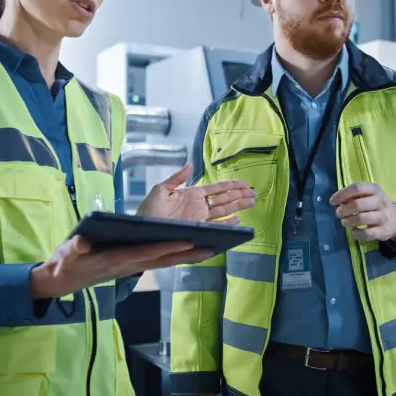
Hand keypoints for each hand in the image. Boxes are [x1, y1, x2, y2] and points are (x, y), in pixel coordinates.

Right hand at [31, 236, 212, 299]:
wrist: (62, 281)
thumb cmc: (65, 262)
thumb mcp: (65, 254)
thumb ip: (73, 249)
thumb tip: (80, 243)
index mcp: (115, 259)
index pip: (145, 252)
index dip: (166, 247)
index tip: (186, 240)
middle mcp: (128, 266)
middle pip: (162, 260)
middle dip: (187, 254)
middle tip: (212, 248)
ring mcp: (131, 268)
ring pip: (164, 262)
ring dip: (186, 257)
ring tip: (210, 249)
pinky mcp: (132, 267)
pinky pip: (158, 262)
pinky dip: (174, 257)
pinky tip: (189, 251)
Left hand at [137, 163, 255, 222]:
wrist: (141, 232)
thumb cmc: (148, 211)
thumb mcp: (161, 190)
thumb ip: (177, 178)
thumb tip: (190, 164)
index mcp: (192, 194)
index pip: (216, 188)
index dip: (230, 185)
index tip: (244, 183)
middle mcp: (199, 206)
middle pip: (224, 199)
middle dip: (239, 196)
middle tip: (254, 193)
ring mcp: (199, 219)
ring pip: (223, 211)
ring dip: (238, 207)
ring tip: (251, 202)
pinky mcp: (198, 230)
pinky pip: (216, 226)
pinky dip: (227, 223)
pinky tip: (237, 220)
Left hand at [330, 182, 395, 241]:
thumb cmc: (376, 204)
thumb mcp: (368, 195)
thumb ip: (353, 195)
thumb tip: (336, 200)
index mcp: (375, 189)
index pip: (357, 188)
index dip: (342, 194)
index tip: (332, 201)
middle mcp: (380, 201)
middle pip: (358, 204)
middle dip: (344, 210)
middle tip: (339, 213)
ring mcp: (383, 217)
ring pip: (361, 219)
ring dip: (348, 221)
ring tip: (344, 222)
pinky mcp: (384, 231)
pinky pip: (366, 233)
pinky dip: (356, 233)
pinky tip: (354, 231)